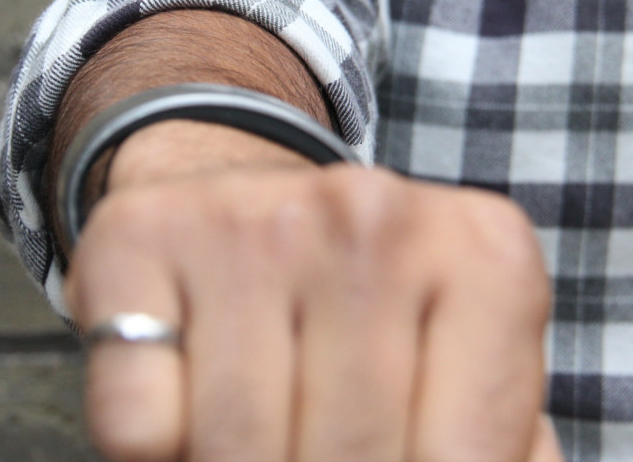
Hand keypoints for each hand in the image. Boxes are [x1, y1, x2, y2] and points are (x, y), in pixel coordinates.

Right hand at [65, 121, 559, 461]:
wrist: (240, 195)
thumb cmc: (363, 306)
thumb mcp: (460, 358)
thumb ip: (495, 442)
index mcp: (483, 257)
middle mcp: (372, 216)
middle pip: (347, 459)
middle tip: (304, 448)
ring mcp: (252, 219)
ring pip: (233, 447)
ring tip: (254, 430)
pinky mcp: (141, 237)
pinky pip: (137, 422)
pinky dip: (152, 448)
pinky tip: (183, 391)